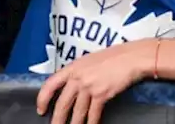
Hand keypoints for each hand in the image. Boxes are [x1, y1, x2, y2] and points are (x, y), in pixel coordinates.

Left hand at [36, 39, 153, 123]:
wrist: (133, 57)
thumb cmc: (116, 56)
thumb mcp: (91, 60)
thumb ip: (79, 71)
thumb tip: (72, 85)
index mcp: (73, 67)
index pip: (50, 84)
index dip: (42, 99)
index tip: (41, 109)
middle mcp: (78, 77)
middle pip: (62, 103)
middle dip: (57, 119)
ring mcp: (89, 86)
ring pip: (77, 111)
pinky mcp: (102, 94)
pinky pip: (93, 113)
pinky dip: (91, 122)